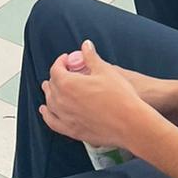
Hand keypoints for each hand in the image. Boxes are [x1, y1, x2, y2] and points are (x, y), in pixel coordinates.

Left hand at [40, 40, 155, 149]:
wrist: (130, 123)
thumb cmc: (120, 97)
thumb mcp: (105, 70)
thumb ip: (91, 57)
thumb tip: (86, 45)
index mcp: (68, 84)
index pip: (56, 69)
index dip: (61, 61)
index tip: (67, 59)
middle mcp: (62, 101)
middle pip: (52, 86)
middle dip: (56, 76)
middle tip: (63, 72)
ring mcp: (66, 118)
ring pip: (50, 104)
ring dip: (50, 94)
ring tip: (51, 89)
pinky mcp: (72, 131)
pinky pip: (53, 123)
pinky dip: (47, 115)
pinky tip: (46, 112)